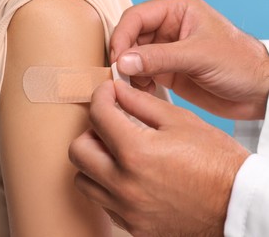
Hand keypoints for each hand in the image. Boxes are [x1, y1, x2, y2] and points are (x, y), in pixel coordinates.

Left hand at [69, 80, 248, 235]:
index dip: (100, 96)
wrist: (237, 205)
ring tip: (115, 153)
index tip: (108, 94)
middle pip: (78, 150)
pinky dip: (106, 185)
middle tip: (109, 126)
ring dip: (93, 161)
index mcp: (137, 152)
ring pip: (83, 180)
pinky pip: (102, 202)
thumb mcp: (181, 122)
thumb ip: (141, 103)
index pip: (98, 115)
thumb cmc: (215, 161)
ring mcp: (126, 209)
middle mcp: (124, 185)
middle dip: (90, 130)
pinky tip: (127, 176)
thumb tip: (117, 92)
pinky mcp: (132, 226)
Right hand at [110, 0, 268, 119]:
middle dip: (123, 57)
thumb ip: (159, 58)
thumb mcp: (199, 56)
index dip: (122, 37)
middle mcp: (168, 27)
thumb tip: (123, 61)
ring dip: (128, 72)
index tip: (117, 60)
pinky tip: (145, 91)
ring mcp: (165, 50)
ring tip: (133, 86)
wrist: (257, 92)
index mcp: (177, 10)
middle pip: (130, 37)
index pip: (136, 17)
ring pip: (132, 57)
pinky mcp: (165, 70)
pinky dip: (136, 83)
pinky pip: (140, 73)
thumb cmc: (240, 63)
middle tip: (120, 76)